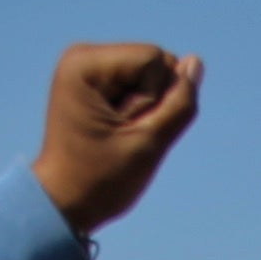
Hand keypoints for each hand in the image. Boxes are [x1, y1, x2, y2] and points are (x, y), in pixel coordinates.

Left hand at [33, 41, 202, 232]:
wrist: (65, 203)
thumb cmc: (100, 180)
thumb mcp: (149, 144)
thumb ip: (179, 103)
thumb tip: (195, 62)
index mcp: (85, 64)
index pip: (154, 59)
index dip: (155, 99)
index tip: (123, 131)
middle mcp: (84, 56)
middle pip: (154, 63)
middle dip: (152, 103)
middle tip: (121, 136)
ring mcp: (90, 69)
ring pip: (152, 75)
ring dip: (148, 110)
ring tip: (118, 135)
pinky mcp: (98, 83)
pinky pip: (142, 85)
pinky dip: (140, 112)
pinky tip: (117, 131)